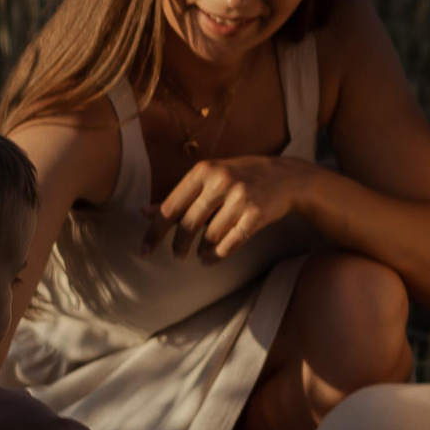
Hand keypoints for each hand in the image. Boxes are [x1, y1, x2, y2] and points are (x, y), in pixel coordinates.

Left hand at [143, 155, 318, 259]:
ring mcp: (240, 198)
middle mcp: (221, 182)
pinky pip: (231, 243)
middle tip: (176, 254)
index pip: (171, 206)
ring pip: (209, 236)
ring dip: (200, 251)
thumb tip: (144, 212)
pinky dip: (217, 255)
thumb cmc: (240, 176)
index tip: (145, 248)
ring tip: (198, 255)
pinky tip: (210, 259)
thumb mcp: (209, 178)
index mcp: (204, 170)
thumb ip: (179, 195)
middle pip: (188, 223)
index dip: (155, 230)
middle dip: (178, 244)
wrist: (285, 177)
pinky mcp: (256, 215)